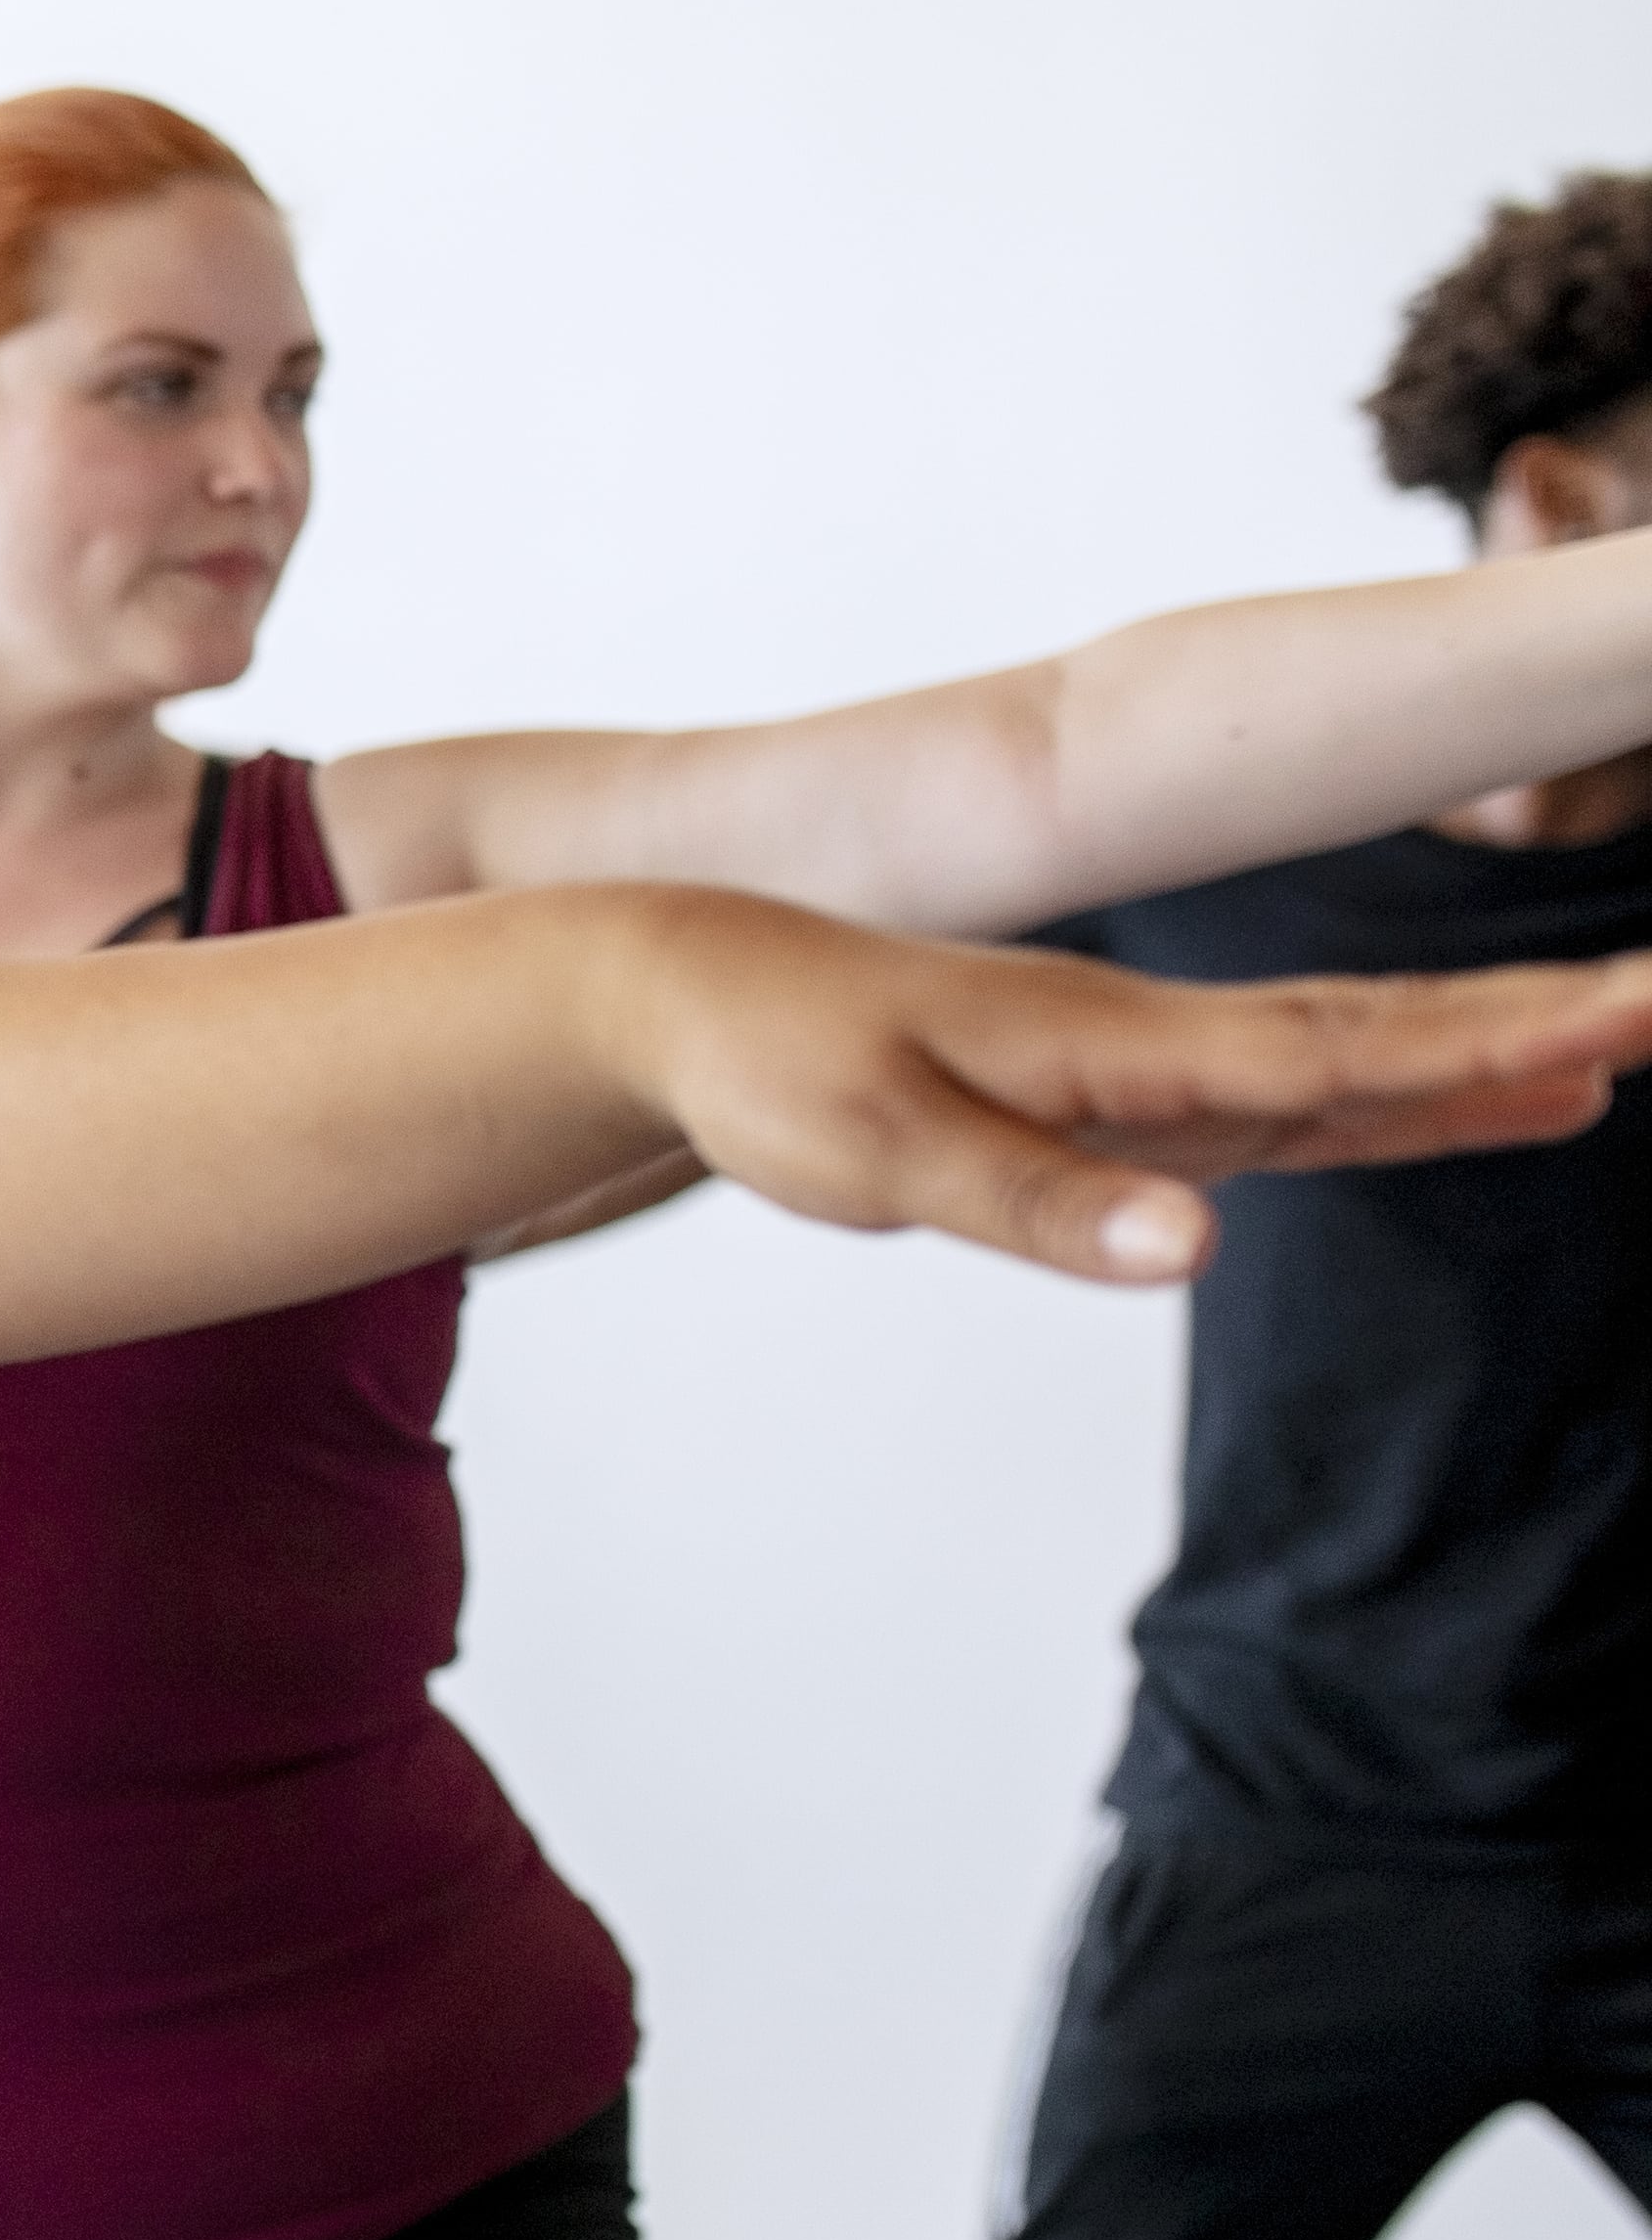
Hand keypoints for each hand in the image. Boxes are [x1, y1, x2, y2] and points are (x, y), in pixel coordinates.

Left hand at [629, 898, 1651, 1281]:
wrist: (682, 992)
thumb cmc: (769, 1068)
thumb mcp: (882, 1158)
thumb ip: (1042, 1204)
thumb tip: (1198, 1248)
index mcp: (1117, 1046)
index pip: (1341, 1049)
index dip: (1489, 1046)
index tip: (1629, 1020)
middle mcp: (1154, 1045)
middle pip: (1378, 1037)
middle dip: (1532, 1028)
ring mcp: (1145, 1068)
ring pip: (1347, 1062)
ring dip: (1480, 1060)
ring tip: (1615, 1056)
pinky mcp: (1116, 1097)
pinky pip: (1282, 1099)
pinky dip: (1385, 1100)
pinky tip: (1465, 1102)